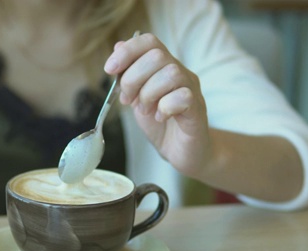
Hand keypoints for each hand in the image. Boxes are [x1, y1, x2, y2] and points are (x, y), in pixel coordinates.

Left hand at [104, 33, 211, 176]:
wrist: (183, 152)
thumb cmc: (161, 125)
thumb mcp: (137, 98)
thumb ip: (128, 75)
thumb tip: (118, 46)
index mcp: (164, 67)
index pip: (149, 42)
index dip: (127, 51)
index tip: (109, 69)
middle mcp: (180, 73)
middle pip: (157, 56)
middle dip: (133, 79)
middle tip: (129, 100)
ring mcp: (191, 90)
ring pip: (171, 74)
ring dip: (149, 94)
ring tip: (146, 110)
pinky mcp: (197, 109)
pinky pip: (183, 97)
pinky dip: (165, 108)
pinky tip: (161, 118)